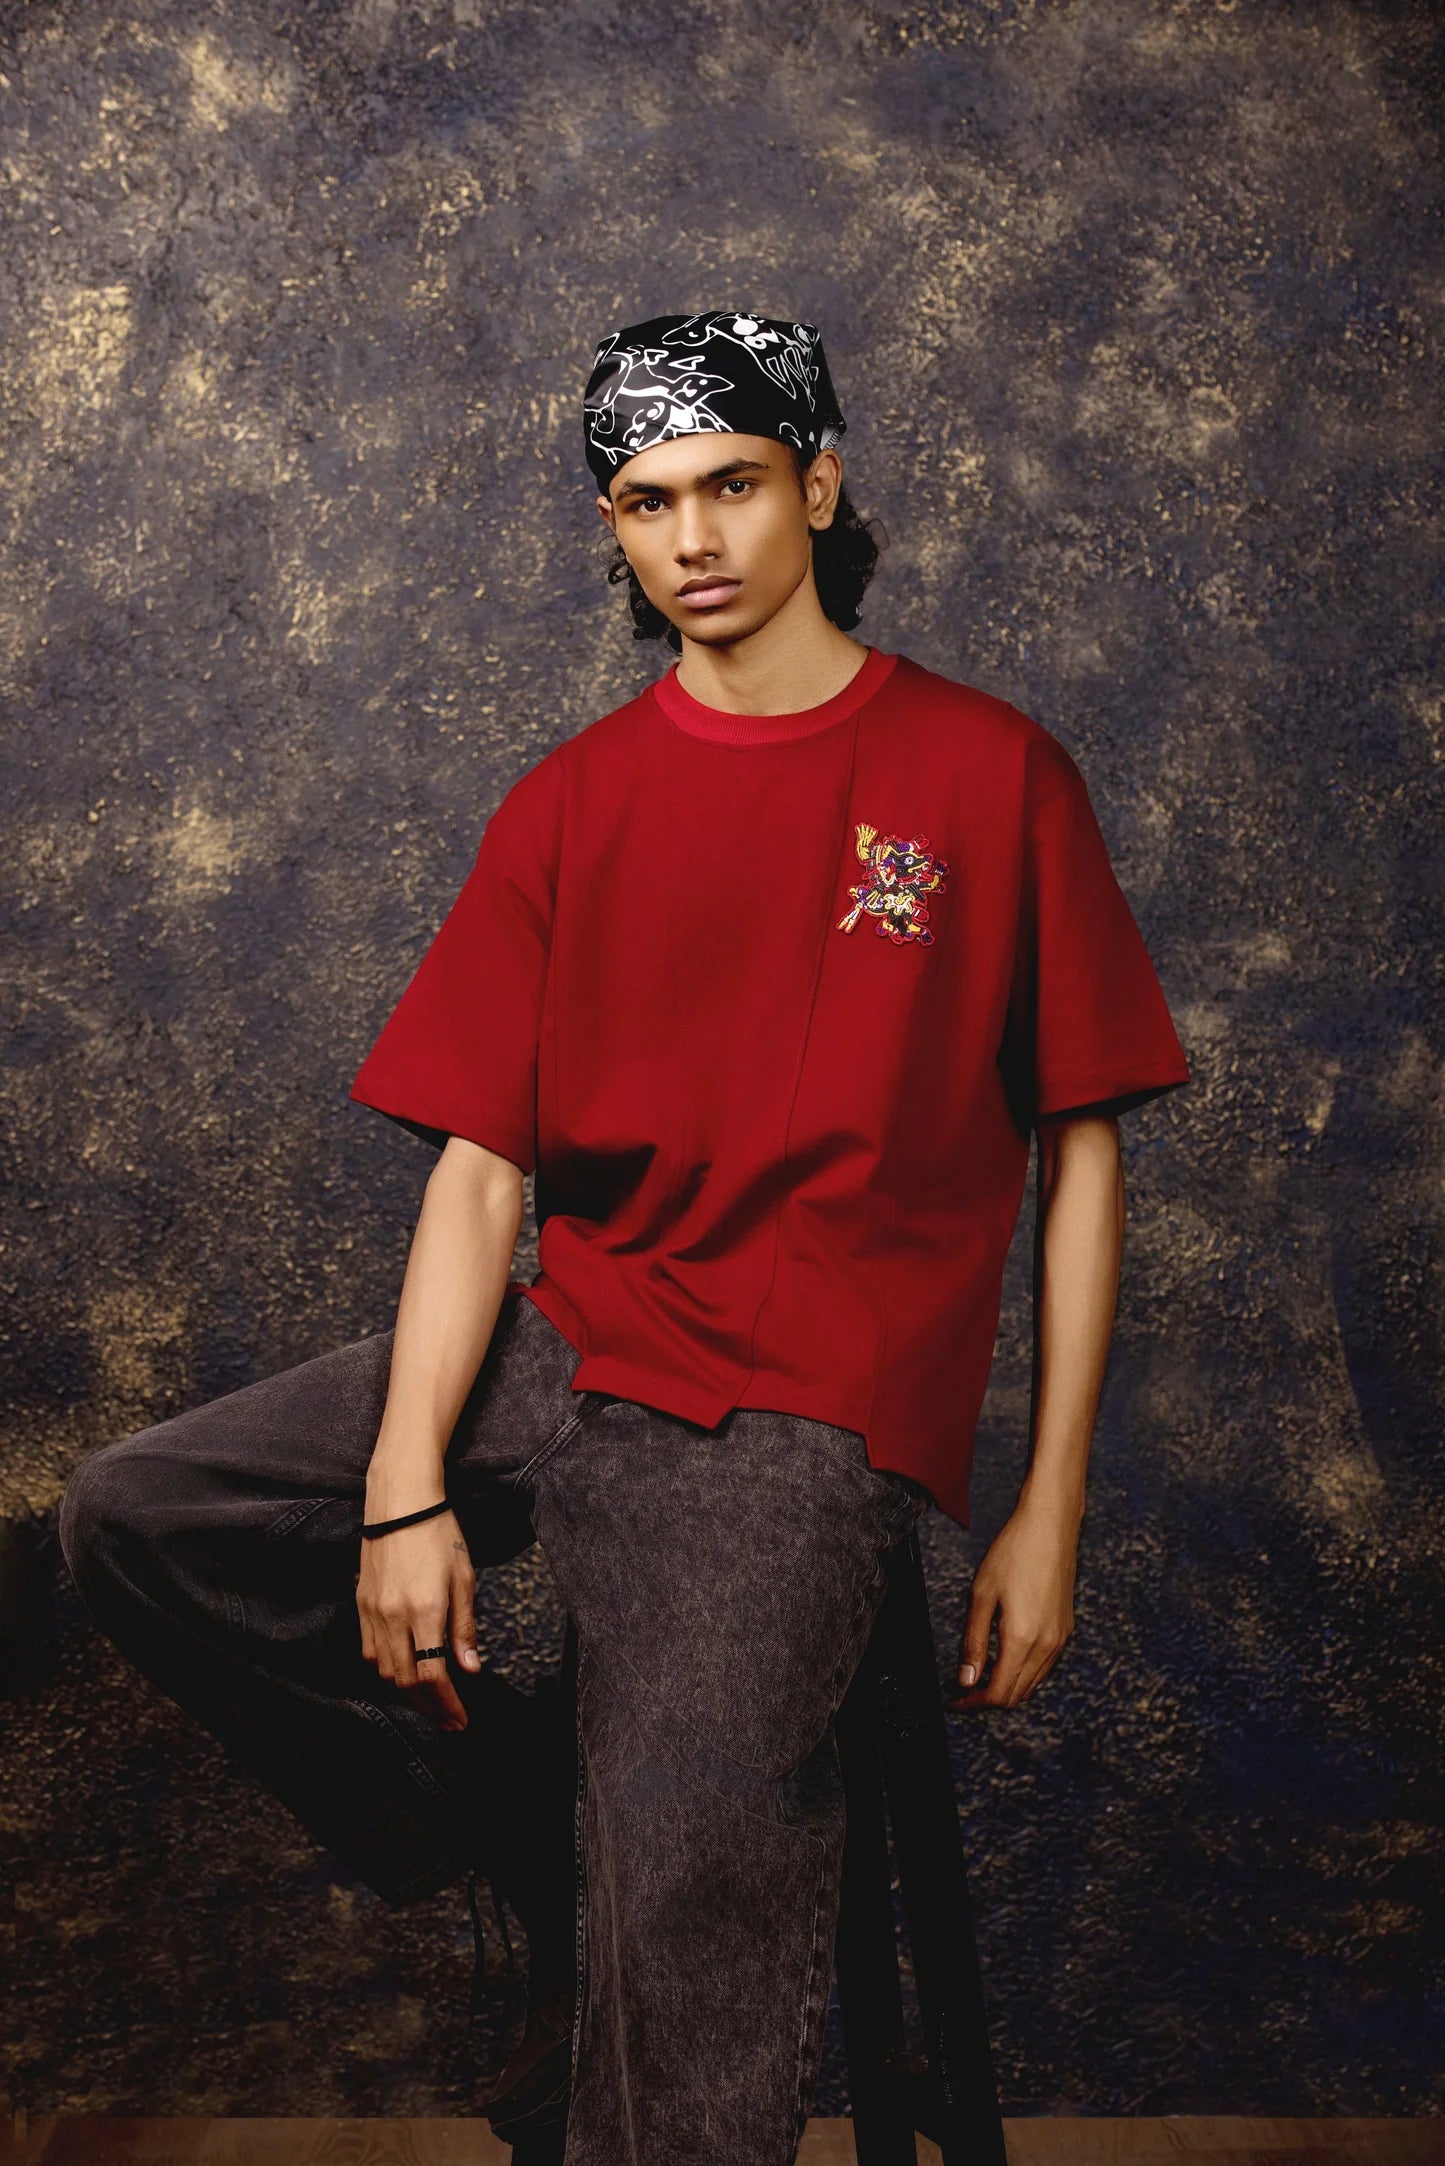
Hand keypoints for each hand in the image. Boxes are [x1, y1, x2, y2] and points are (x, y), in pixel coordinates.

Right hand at [354, 1506, 480, 1731]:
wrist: (400, 1502)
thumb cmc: (439, 1533)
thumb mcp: (464, 1577)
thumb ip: (464, 1626)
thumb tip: (471, 1670)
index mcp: (425, 1611)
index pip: (434, 1676)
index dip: (448, 1705)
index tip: (461, 1720)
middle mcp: (394, 1617)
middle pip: (407, 1682)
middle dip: (429, 1708)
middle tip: (448, 1719)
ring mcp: (373, 1612)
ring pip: (385, 1672)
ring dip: (407, 1693)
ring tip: (430, 1701)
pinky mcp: (361, 1604)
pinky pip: (369, 1652)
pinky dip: (387, 1670)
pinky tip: (404, 1671)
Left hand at [948, 1499, 1077, 1712]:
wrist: (1050, 1527)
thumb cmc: (1013, 1553)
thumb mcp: (981, 1595)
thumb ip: (973, 1642)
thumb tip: (965, 1680)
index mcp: (1022, 1639)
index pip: (997, 1694)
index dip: (972, 1704)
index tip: (951, 1700)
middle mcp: (1046, 1646)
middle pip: (1016, 1696)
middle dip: (986, 1700)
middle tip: (959, 1690)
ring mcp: (1059, 1640)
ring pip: (1031, 1685)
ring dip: (1004, 1688)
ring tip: (977, 1675)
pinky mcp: (1065, 1630)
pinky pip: (1043, 1668)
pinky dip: (1022, 1674)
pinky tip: (1003, 1658)